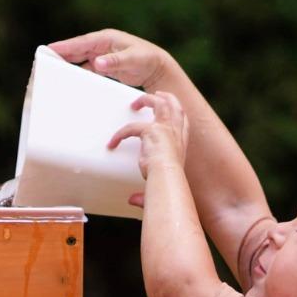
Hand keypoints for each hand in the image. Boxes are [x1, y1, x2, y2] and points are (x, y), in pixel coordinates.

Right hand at [49, 28, 190, 95]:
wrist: (157, 67)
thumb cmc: (147, 59)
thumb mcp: (132, 60)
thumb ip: (115, 62)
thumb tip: (96, 63)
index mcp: (105, 39)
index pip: (79, 43)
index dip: (63, 47)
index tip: (46, 50)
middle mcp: (100, 45)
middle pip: (75, 50)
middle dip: (59, 55)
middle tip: (41, 62)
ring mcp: (100, 55)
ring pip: (78, 59)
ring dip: (65, 65)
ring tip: (48, 72)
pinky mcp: (102, 65)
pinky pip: (84, 68)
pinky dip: (75, 73)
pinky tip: (67, 81)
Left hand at [107, 91, 189, 207]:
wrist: (168, 178)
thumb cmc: (168, 183)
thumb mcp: (160, 183)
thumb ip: (145, 192)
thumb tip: (131, 201)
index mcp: (182, 141)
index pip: (183, 121)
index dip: (177, 113)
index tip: (171, 110)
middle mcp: (176, 132)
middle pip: (176, 106)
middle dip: (166, 98)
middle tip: (157, 95)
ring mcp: (165, 128)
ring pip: (160, 103)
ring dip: (147, 100)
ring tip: (135, 102)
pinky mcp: (151, 130)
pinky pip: (131, 127)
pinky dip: (120, 135)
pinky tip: (112, 143)